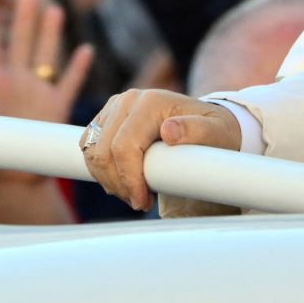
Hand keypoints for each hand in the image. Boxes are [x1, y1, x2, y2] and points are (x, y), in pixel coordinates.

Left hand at [0, 0, 94, 123]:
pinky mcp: (57, 108)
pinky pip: (69, 83)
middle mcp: (16, 83)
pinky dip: (78, 68)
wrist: (11, 180)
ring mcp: (37, 93)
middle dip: (25, 19)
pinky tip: (85, 49)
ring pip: (45, 56)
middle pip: (21, 44)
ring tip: (54, 10)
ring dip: (50, 35)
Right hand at [81, 87, 242, 210]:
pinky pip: (88, 148)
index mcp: (151, 102)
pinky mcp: (107, 117)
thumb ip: (197, 130)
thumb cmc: (213, 131)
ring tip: (133, 193)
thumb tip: (169, 131)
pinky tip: (122, 181)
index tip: (142, 202)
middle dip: (118, 184)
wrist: (205, 123)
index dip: (129, 180)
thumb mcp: (215, 132)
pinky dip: (100, 170)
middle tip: (140, 202)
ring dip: (107, 180)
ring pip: (92, 151)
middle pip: (103, 151)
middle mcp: (129, 99)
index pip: (124, 147)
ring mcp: (115, 106)